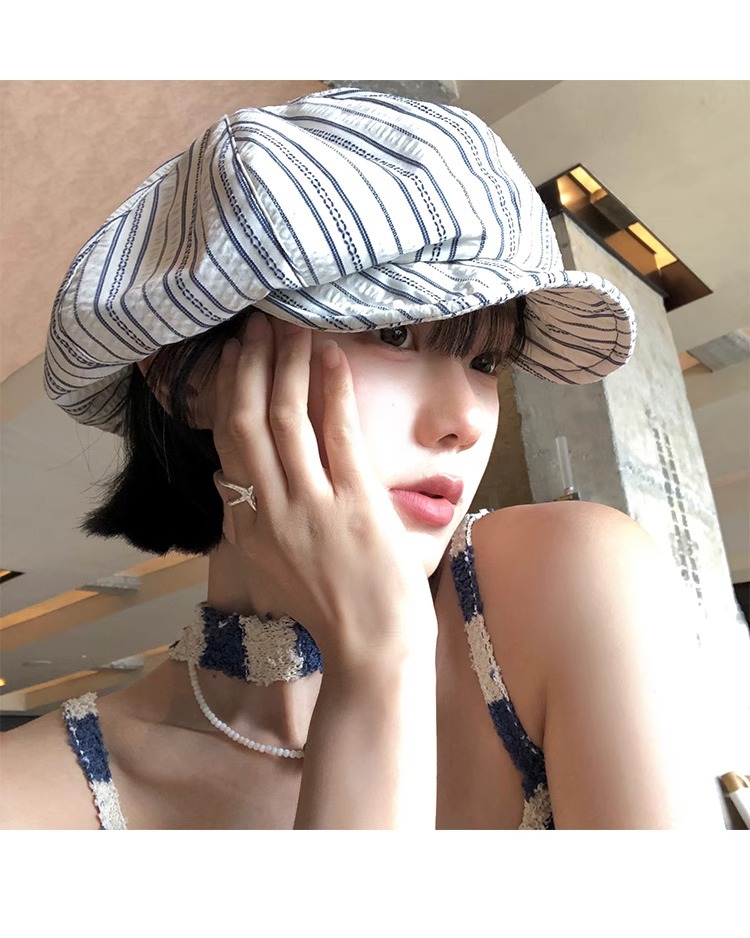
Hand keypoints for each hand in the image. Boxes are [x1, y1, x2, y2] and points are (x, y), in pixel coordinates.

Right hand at [212, 312, 435, 673]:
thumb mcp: (271, 568)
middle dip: (250, 366)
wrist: (373, 649)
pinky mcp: (355, 504)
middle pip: (246, 422)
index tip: (232, 357)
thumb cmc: (332, 609)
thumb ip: (245, 521)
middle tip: (257, 325)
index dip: (227, 393)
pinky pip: (337, 433)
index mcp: (247, 528)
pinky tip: (332, 357)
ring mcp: (311, 507)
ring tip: (290, 327)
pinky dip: (332, 389)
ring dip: (286, 365)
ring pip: (285, 419)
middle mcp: (269, 513)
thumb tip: (224, 476)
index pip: (226, 444)